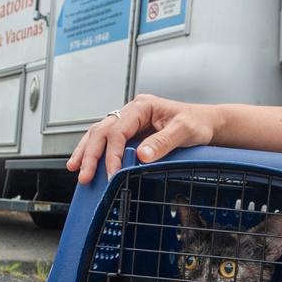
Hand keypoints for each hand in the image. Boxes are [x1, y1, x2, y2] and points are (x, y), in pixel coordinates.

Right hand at [66, 94, 216, 184]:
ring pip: (99, 134)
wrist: (206, 123)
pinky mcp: (131, 133)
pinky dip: (95, 152)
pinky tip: (87, 163)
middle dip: (90, 154)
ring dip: (86, 152)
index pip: (118, 130)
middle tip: (84, 176)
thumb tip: (141, 156)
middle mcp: (132, 112)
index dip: (112, 152)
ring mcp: (129, 122)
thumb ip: (163, 142)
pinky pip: (107, 140)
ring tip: (76, 170)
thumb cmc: (197, 123)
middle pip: (102, 131)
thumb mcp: (184, 131)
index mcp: (142, 106)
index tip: (111, 173)